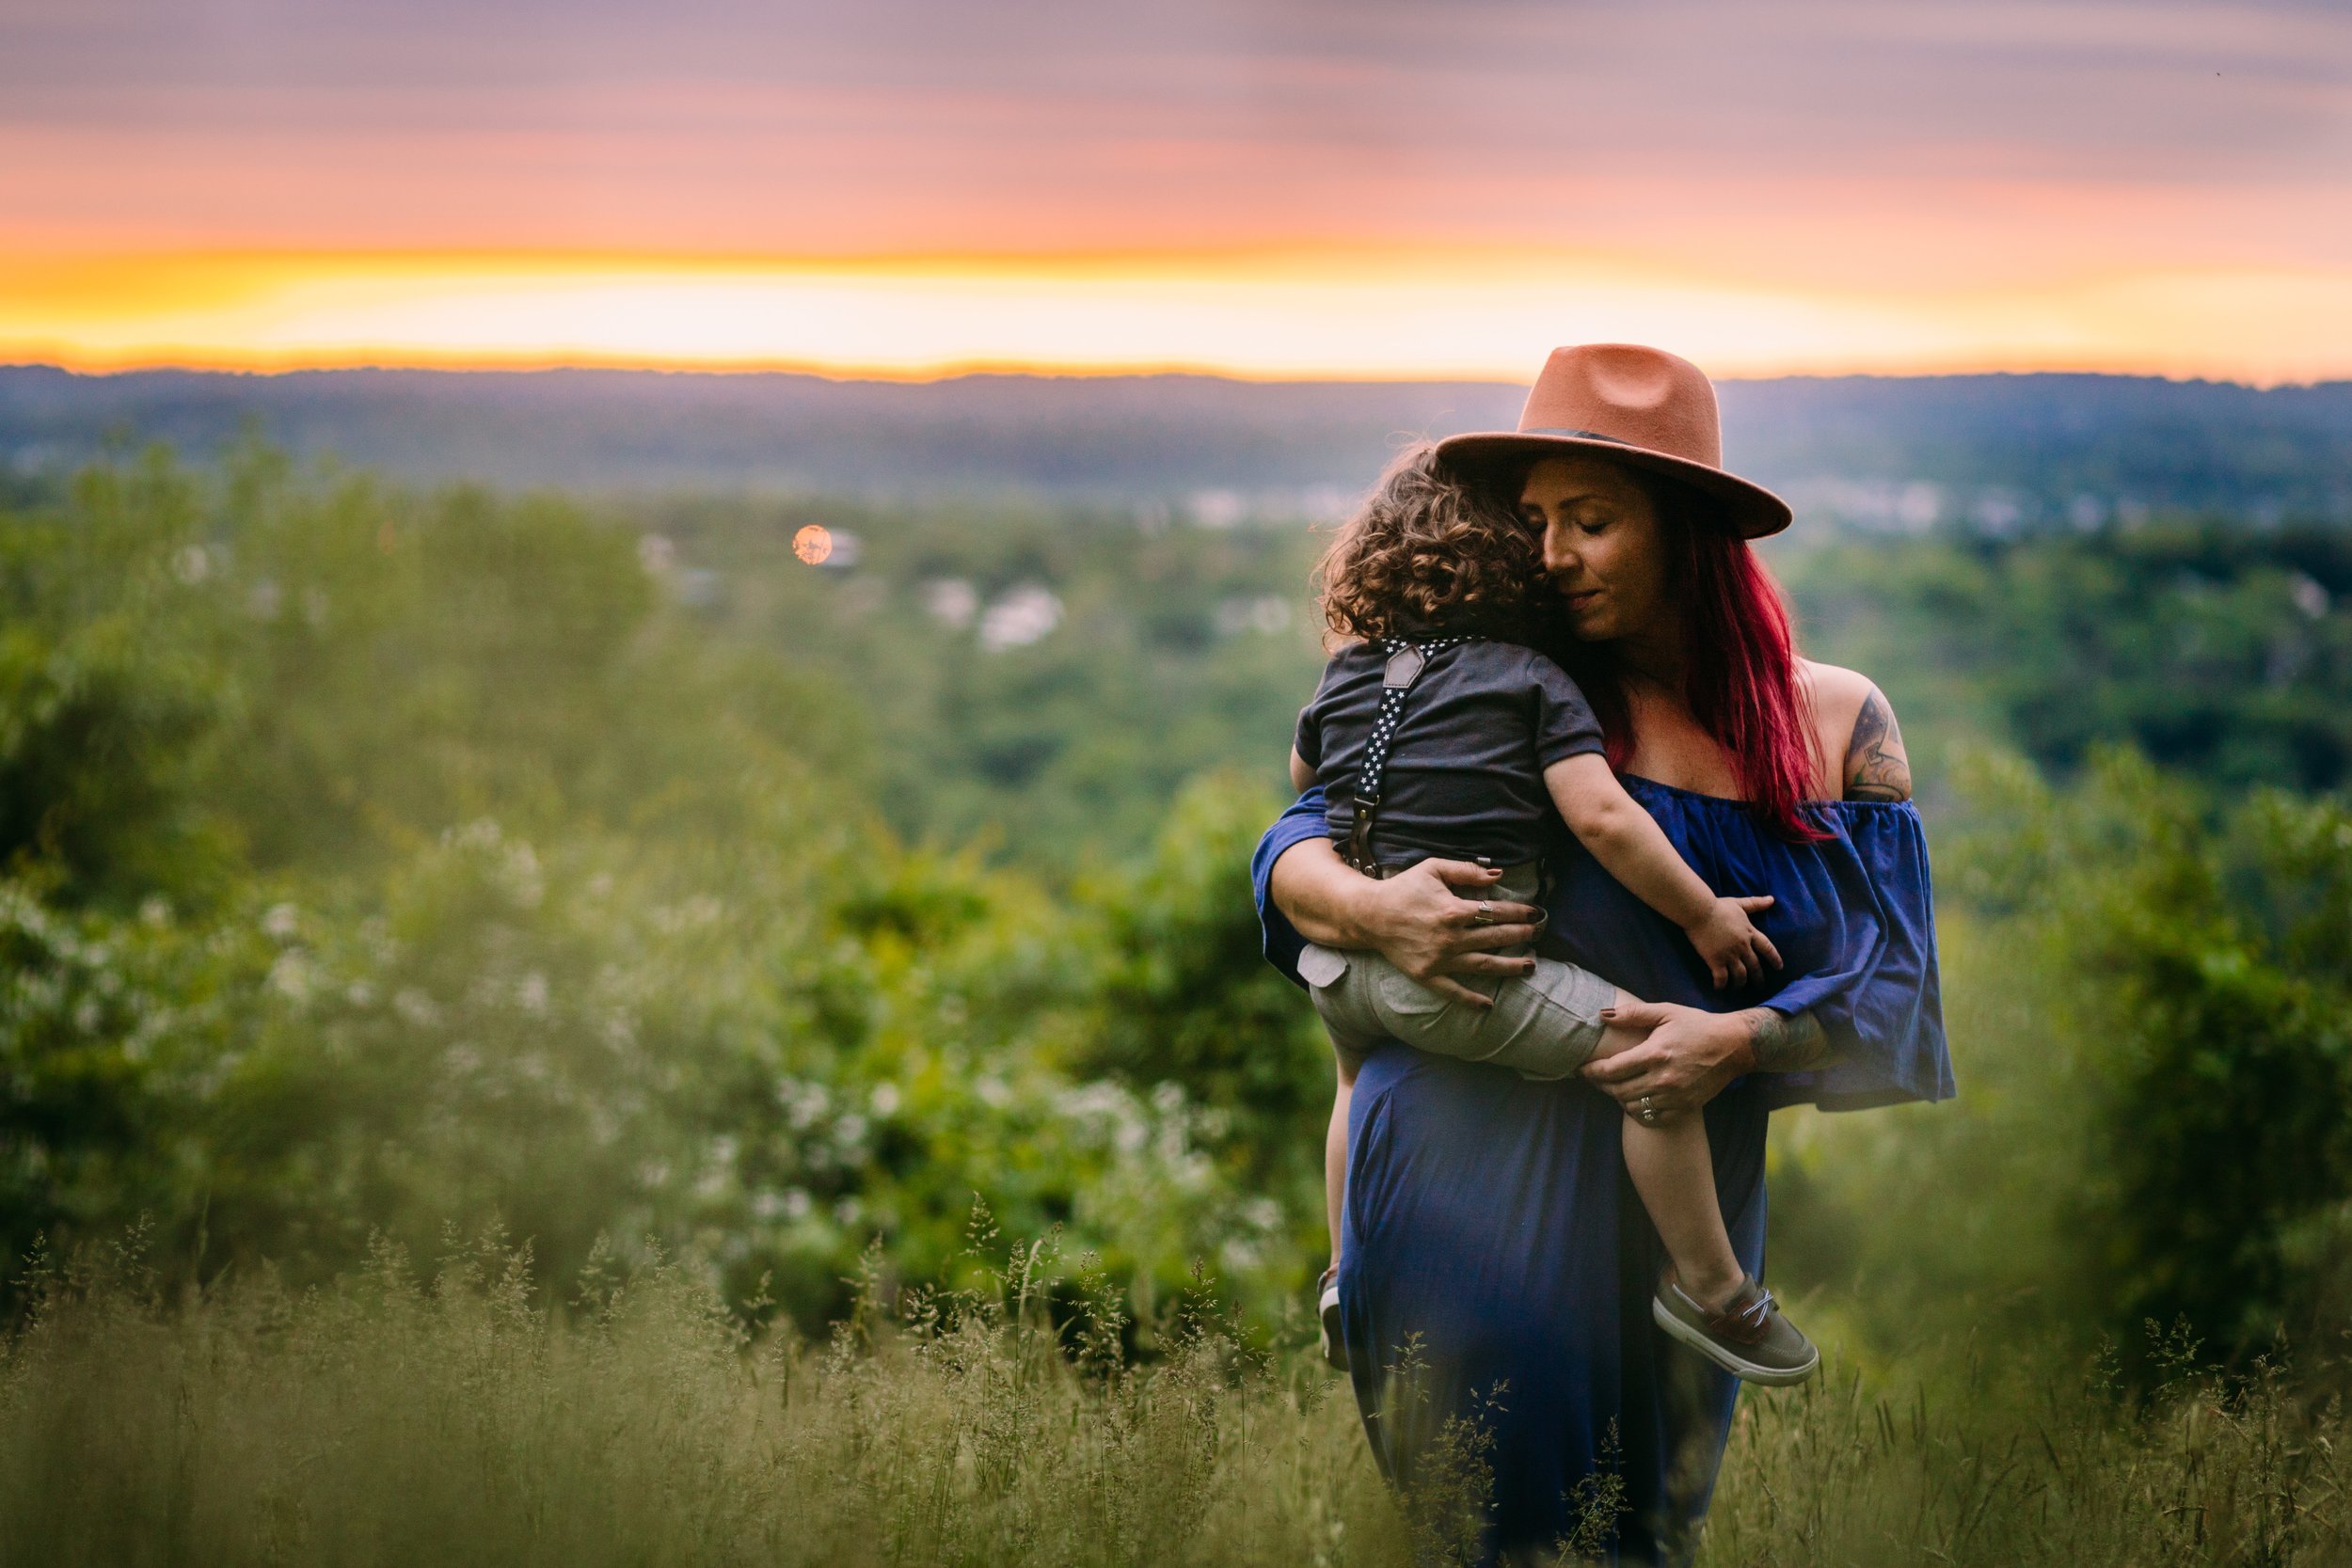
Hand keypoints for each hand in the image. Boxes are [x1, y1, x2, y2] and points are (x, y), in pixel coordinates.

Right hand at [1359, 858, 1544, 1009]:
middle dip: (1520, 935)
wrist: (1370, 915)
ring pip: (1483, 965)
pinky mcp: (1427, 975)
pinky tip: (1489, 1005)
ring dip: (1509, 967)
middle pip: (1494, 938)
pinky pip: (1453, 991)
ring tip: (1530, 966)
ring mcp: (1440, 959)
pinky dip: (1471, 1000)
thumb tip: (1498, 874)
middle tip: (1538, 933)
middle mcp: (1450, 938)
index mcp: (1453, 910)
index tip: (1535, 913)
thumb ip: (1466, 870)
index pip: (1495, 912)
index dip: (1518, 912)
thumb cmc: (1403, 888)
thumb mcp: (1433, 869)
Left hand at [1581, 1000, 1759, 1116]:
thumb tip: (1602, 1015)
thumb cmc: (1697, 1025)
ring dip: (1617, 1098)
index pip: (1611, 1070)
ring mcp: (1675, 1096)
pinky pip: (1651, 1118)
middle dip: (1601, 1085)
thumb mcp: (1666, 1012)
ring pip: (1632, 1107)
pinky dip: (1638, 1112)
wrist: (1734, 1046)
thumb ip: (1633, 1014)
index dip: (1591, 1071)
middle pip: (1617, 1091)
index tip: (1582, 1069)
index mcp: (1655, 1053)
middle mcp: (1663, 1078)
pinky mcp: (1685, 1108)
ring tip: (1614, 1087)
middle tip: (1594, 1078)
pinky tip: (1634, 1100)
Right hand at [1685, 895, 1780, 987]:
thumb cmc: (1718, 906)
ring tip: (1738, 988)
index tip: (1779, 967)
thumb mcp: (1739, 904)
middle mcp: (1743, 946)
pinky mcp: (1715, 960)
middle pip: (1755, 966)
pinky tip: (1719, 988)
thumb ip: (1755, 903)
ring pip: (1740, 975)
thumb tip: (1772, 899)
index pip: (1767, 948)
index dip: (1774, 959)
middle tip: (1761, 987)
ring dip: (1740, 984)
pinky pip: (1722, 978)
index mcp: (1749, 933)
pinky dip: (1721, 985)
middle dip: (1759, 978)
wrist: (1700, 912)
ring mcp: (1729, 955)